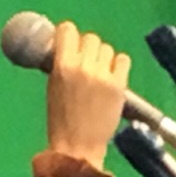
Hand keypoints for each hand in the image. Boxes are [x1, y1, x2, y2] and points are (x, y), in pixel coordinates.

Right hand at [46, 20, 129, 169]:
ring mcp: (103, 75)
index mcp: (62, 66)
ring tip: (98, 72)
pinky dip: (117, 65)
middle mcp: (83, 66)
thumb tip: (67, 48)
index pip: (68, 30)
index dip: (68, 34)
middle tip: (85, 60)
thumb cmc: (60, 120)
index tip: (68, 42)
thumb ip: (60, 65)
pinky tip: (112, 76)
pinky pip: (123, 60)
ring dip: (102, 57)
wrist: (77, 147)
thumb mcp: (52, 87)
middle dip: (87, 47)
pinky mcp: (119, 85)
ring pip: (107, 48)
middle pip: (90, 37)